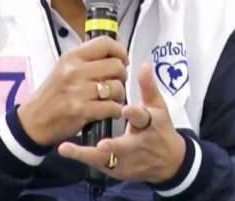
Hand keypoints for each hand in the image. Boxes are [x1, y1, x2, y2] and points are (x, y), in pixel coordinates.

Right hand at [17, 36, 127, 145]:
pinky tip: (109, 111)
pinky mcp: (81, 110)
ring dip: (119, 95)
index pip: (105, 43)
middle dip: (122, 76)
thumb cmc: (52, 94)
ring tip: (112, 99)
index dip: (120, 51)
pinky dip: (115, 111)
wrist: (33, 120)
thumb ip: (86, 60)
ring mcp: (78, 91)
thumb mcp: (63, 68)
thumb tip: (114, 54)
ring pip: (117, 87)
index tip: (122, 60)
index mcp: (71, 56)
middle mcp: (75, 70)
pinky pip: (112, 107)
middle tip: (116, 83)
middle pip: (116, 65)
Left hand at [57, 62, 185, 182]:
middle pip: (125, 146)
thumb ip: (148, 86)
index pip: (143, 118)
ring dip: (86, 154)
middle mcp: (139, 145)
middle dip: (113, 146)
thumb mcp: (157, 107)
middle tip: (100, 144)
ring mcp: (128, 160)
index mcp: (150, 125)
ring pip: (107, 159)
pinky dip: (82, 157)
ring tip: (66, 148)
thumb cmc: (160, 127)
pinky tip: (65, 150)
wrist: (168, 161)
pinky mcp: (118, 170)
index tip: (125, 109)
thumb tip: (144, 64)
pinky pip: (98, 165)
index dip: (135, 114)